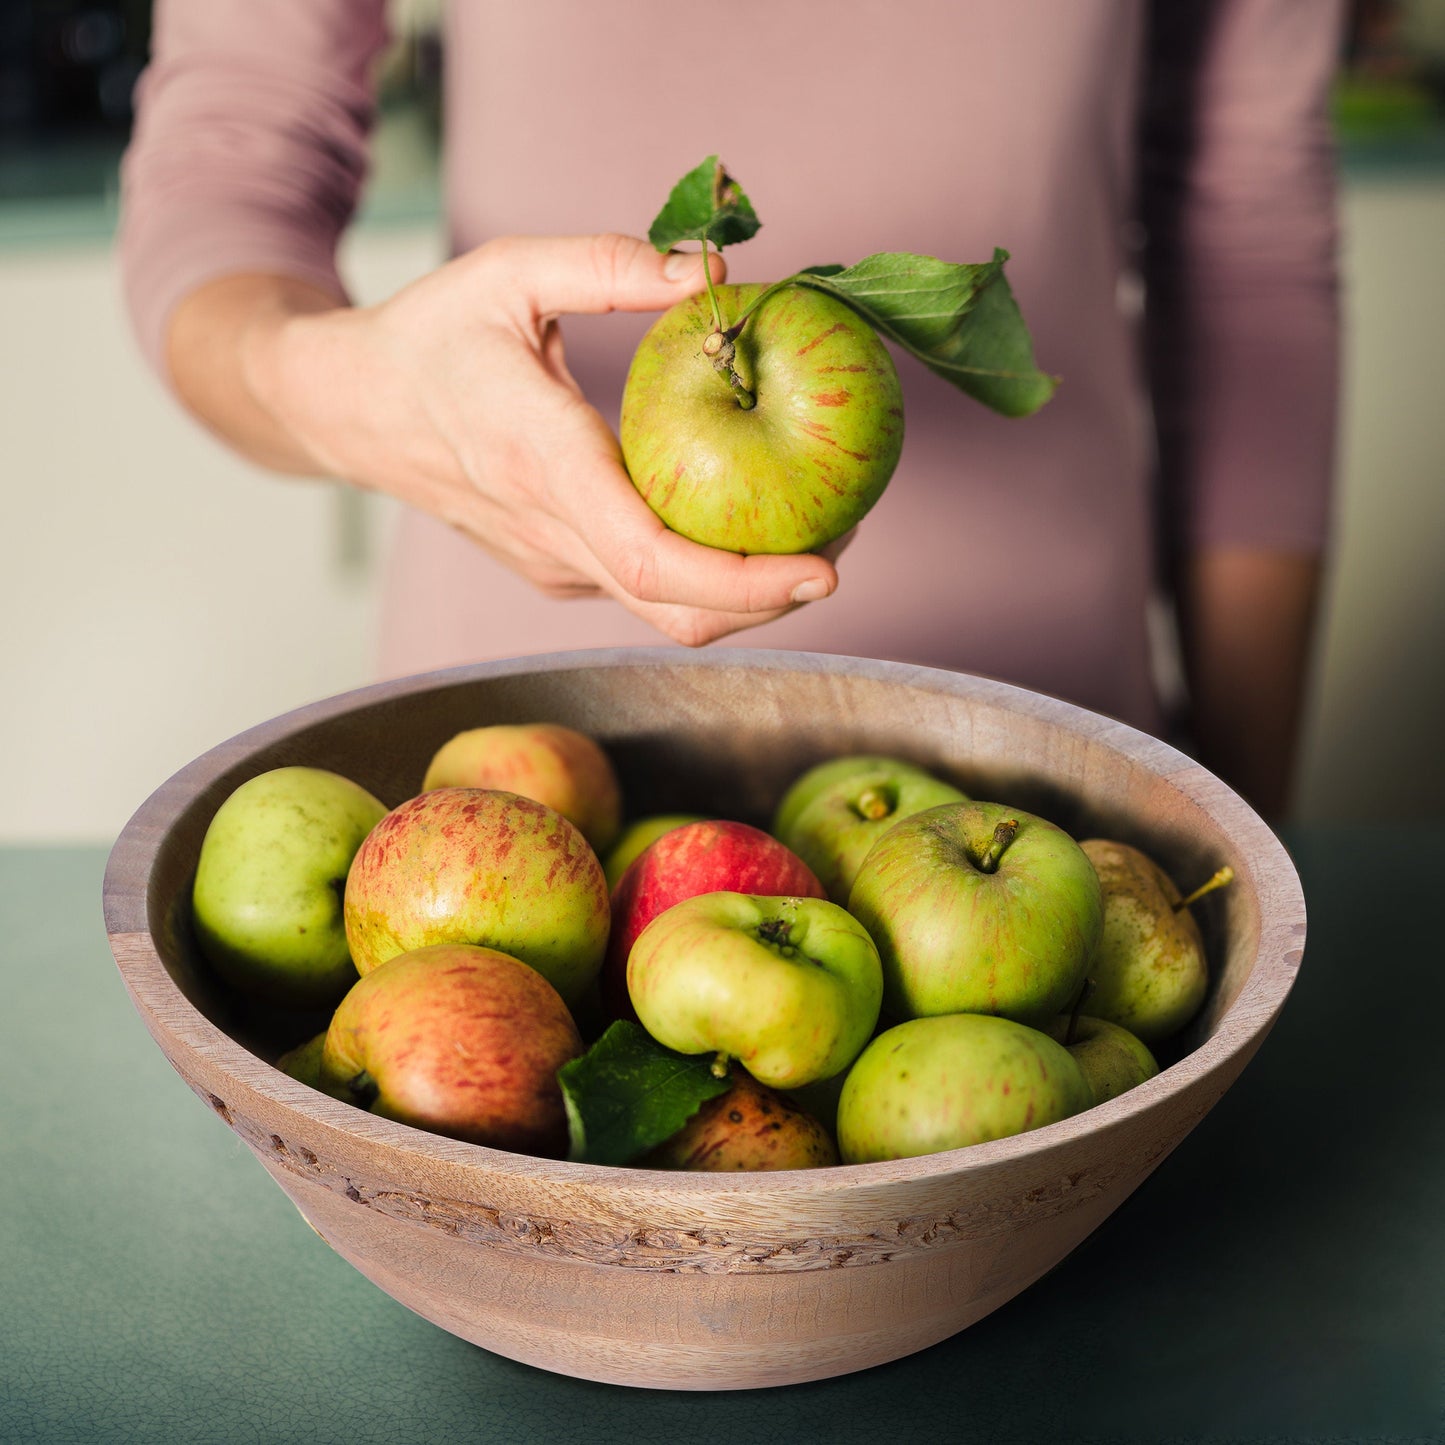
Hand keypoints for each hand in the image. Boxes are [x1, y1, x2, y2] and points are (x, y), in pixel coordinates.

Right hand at [242, 234, 839, 645]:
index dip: (744, 582)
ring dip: (746, 597)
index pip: (651, 557)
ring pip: (664, 614)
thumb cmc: (427, 337)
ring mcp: (552, 564)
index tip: (822, 569)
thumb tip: (716, 272)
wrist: (350, 409)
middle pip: (675, 610)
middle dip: (771, 600)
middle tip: (841, 547)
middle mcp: (549, 534)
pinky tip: (745, 527)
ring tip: (810, 537)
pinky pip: (645, 592)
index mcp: (540, 464)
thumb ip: (610, 264)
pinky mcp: (557, 569)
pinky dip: (706, 578)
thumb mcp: (506, 271)